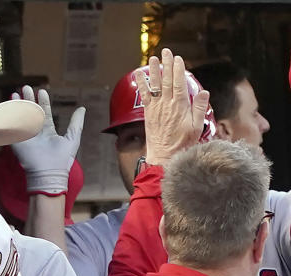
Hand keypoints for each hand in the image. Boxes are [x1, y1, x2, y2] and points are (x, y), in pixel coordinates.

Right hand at [10, 86, 84, 194]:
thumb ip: (76, 123)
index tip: (41, 91)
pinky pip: (13, 127)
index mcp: (48, 131)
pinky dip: (10, 117)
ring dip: (18, 105)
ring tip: (16, 94)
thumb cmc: (62, 159)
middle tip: (25, 88)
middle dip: (28, 99)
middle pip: (30, 112)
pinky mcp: (17, 142)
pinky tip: (10, 106)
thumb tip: (82, 109)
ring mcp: (26, 136)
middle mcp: (36, 133)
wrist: (49, 173)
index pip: (44, 113)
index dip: (42, 101)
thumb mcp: (72, 137)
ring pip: (21, 117)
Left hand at [135, 48, 210, 165]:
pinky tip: (138, 74)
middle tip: (166, 51)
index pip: (179, 83)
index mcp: (179, 106)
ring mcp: (156, 108)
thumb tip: (204, 91)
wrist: (164, 155)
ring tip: (153, 58)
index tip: (178, 59)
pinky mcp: (148, 113)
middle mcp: (166, 104)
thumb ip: (199, 108)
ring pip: (155, 85)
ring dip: (154, 71)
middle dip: (167, 64)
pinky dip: (141, 84)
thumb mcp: (196, 126)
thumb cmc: (182, 142)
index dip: (178, 69)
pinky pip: (144, 95)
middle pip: (166, 80)